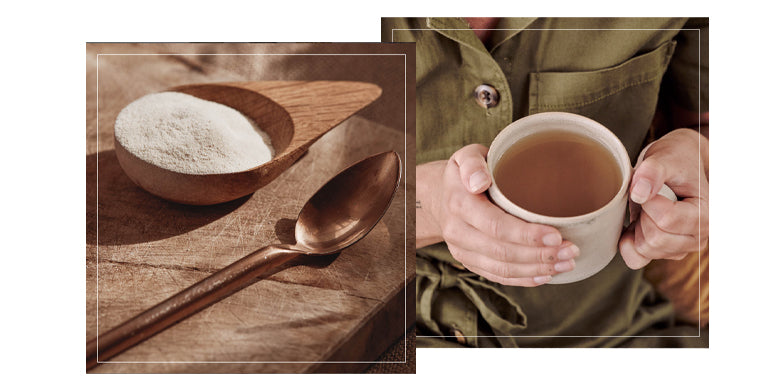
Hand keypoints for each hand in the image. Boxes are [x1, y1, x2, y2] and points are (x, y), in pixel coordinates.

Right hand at [416, 144, 579, 285]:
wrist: (441, 196)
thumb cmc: (465, 173)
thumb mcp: (465, 157)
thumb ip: (472, 163)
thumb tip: (480, 182)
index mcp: (459, 204)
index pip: (495, 226)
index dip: (526, 235)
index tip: (556, 235)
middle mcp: (457, 231)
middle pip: (502, 252)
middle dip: (540, 256)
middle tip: (571, 250)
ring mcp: (462, 250)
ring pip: (502, 269)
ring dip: (537, 270)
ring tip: (566, 263)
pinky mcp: (470, 262)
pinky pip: (497, 276)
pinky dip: (523, 279)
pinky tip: (546, 275)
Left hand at [619, 129, 708, 268]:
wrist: (678, 165)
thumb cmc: (675, 160)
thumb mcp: (665, 157)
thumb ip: (652, 171)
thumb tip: (639, 193)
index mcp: (705, 215)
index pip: (667, 220)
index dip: (648, 202)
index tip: (649, 186)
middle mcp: (698, 237)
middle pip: (655, 240)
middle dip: (643, 215)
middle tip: (648, 197)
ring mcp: (682, 248)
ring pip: (644, 250)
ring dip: (637, 226)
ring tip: (647, 207)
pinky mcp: (665, 252)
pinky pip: (636, 259)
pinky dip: (628, 243)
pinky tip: (635, 223)